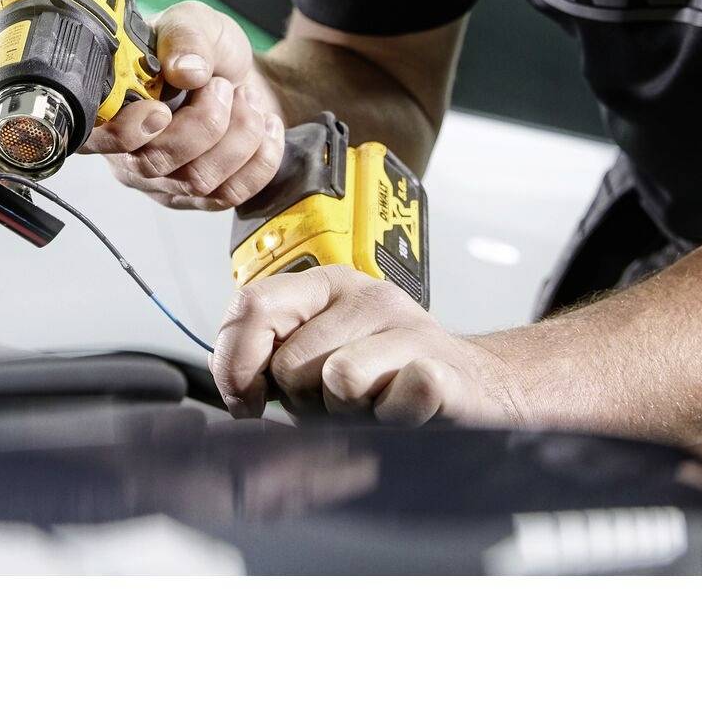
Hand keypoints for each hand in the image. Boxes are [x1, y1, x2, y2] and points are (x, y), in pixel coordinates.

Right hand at [83, 1, 285, 210]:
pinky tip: (266, 125)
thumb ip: (186, 37)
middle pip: (155, 164)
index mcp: (109, 108)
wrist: (240, 72)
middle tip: (222, 86)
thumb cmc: (203, 48)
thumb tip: (185, 70)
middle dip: (204, 122)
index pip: (95, 140)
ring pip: (198, 181)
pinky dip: (259, 158)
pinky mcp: (201, 198)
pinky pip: (231, 194)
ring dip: (238, 134)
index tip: (164, 106)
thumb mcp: (193, 21)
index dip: (127, 131)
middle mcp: (127, 154)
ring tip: (246, 98)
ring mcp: (164, 182)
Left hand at [210, 265, 527, 424]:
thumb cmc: (381, 381)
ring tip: (370, 407)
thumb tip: (231, 379)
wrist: (471, 390)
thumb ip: (264, 357)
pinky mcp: (444, 366)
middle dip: (302, 399)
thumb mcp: (312, 362)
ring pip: (338, 380)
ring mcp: (409, 327)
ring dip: (347, 413)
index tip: (248, 400)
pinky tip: (402, 413)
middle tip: (335, 402)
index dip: (236, 364)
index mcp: (326, 286)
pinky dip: (395, 415)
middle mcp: (367, 296)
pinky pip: (401, 390)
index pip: (254, 306)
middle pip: (291, 361)